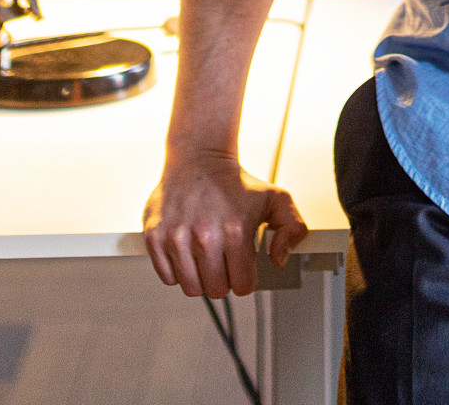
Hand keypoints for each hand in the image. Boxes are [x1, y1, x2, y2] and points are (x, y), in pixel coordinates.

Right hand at [143, 149, 306, 297]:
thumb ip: (293, 228)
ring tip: (207, 255)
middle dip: (224, 279)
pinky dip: (178, 271)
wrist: (200, 158)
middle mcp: (205, 237)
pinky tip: (188, 251)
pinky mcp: (155, 237)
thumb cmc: (236, 183)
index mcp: (236, 231)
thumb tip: (278, 259)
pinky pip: (167, 278)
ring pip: (191, 288)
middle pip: (216, 291)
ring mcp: (177, 238)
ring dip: (201, 277)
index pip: (243, 286)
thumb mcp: (277, 199)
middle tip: (224, 259)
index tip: (243, 264)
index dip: (245, 277)